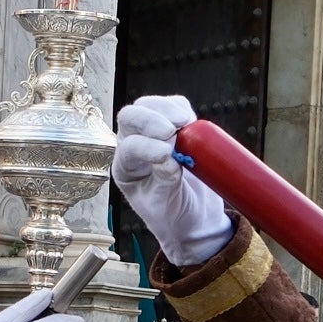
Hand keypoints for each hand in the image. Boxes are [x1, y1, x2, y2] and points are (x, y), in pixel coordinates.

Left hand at [111, 95, 234, 267]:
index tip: (169, 155)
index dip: (146, 147)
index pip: (128, 148)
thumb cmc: (175, 215)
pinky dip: (182, 109)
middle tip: (173, 131)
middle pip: (130, 117)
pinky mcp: (176, 125)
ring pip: (149, 105)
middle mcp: (133, 146)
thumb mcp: (166, 204)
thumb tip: (169, 155)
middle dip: (149, 119)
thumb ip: (165, 180)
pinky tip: (191, 124)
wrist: (196, 217)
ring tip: (186, 124)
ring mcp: (153, 133)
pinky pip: (175, 104)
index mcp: (126, 169)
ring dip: (167, 110)